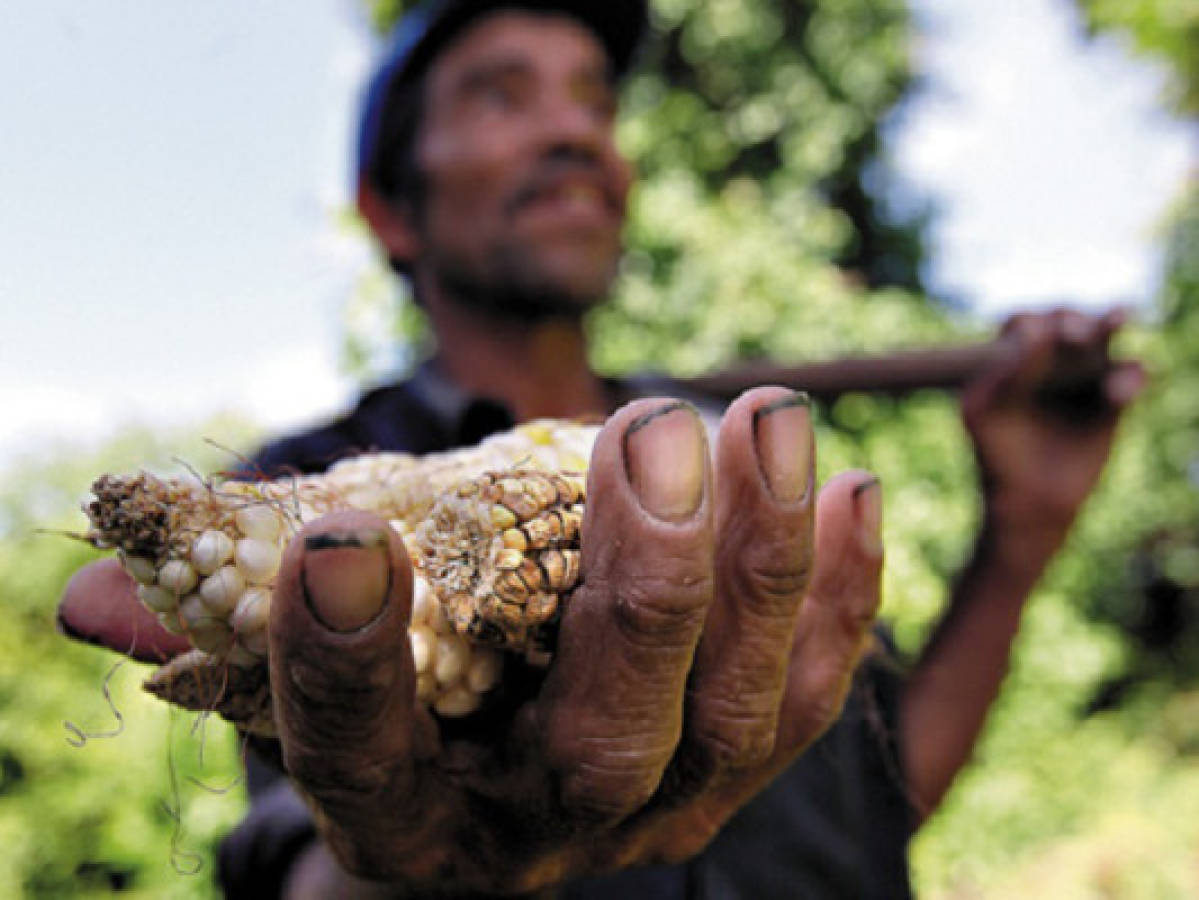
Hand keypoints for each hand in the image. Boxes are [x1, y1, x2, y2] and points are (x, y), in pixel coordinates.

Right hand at [59, 388, 884, 895]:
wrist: (514, 758)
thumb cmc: (408, 691)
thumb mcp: (317, 665)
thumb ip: (234, 622)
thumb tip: (96, 591)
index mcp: (417, 817)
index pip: (368, 762)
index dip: (345, 666)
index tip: (334, 539)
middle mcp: (551, 831)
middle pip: (605, 735)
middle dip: (637, 583)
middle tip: (645, 429)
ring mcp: (667, 806)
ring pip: (737, 709)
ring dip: (760, 560)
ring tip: (760, 414)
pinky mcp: (749, 764)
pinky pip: (813, 691)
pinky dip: (840, 593)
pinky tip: (850, 485)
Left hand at [962, 308, 1144, 534]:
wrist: (1027, 501)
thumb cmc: (996, 454)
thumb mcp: (983, 412)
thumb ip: (1003, 374)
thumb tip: (1036, 334)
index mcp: (1014, 358)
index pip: (1025, 324)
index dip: (1030, 324)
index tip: (1030, 337)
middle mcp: (1052, 360)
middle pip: (1069, 323)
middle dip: (1073, 322)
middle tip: (1073, 338)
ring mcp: (1085, 377)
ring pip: (1106, 338)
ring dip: (1112, 322)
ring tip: (1117, 319)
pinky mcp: (1113, 400)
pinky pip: (1131, 376)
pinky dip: (1129, 377)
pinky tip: (1117, 391)